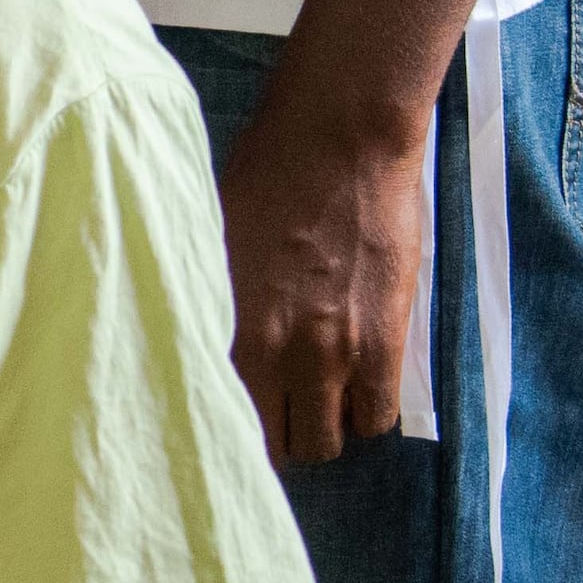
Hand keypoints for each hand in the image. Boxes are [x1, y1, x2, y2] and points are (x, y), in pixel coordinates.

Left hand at [218, 90, 433, 464]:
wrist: (338, 139)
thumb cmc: (266, 173)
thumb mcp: (214, 239)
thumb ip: (213, 299)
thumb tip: (199, 329)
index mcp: (222, 326)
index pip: (220, 415)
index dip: (233, 422)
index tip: (240, 413)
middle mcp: (273, 353)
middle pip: (277, 442)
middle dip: (281, 430)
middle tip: (286, 405)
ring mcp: (332, 354)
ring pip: (327, 441)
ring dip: (325, 424)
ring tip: (324, 394)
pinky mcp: (384, 343)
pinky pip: (378, 418)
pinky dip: (368, 411)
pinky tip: (359, 383)